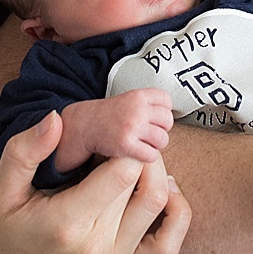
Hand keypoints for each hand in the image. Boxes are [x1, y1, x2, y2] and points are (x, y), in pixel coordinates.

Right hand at [0, 112, 189, 253]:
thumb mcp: (0, 190)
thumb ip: (25, 151)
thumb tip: (57, 118)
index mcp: (67, 222)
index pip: (122, 170)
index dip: (123, 141)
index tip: (106, 132)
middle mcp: (98, 246)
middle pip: (145, 183)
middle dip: (139, 152)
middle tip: (120, 139)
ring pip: (161, 205)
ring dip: (158, 173)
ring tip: (135, 160)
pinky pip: (169, 243)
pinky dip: (176, 212)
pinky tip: (162, 191)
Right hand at [54, 90, 174, 172]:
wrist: (81, 126)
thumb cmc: (107, 116)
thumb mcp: (128, 100)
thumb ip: (148, 105)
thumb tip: (171, 119)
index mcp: (138, 95)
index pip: (167, 101)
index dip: (162, 112)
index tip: (152, 119)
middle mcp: (136, 109)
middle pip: (167, 121)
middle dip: (160, 130)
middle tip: (147, 135)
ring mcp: (132, 126)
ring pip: (162, 139)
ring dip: (155, 146)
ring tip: (142, 145)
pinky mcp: (126, 145)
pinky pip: (151, 155)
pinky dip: (146, 158)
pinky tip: (136, 154)